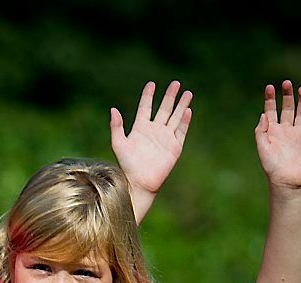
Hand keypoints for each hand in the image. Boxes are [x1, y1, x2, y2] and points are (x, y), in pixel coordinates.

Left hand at [111, 81, 192, 196]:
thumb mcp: (118, 143)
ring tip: (187, 92)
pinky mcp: (174, 147)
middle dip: (169, 96)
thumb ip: (116, 126)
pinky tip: (188, 110)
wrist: (139, 182)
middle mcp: (154, 131)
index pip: (145, 107)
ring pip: (175, 117)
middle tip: (175, 83)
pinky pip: (181, 131)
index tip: (152, 84)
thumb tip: (113, 109)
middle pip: (164, 109)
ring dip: (181, 105)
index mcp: (139, 128)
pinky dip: (185, 121)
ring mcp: (165, 138)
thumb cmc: (126, 164)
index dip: (148, 96)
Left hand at [255, 80, 300, 189]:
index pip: (270, 111)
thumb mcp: (262, 148)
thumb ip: (261, 131)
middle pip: (286, 108)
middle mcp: (284, 130)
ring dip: (300, 100)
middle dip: (286, 95)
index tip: (269, 87)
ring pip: (299, 112)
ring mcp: (297, 133)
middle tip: (286, 82)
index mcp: (271, 132)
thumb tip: (263, 115)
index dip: (269, 99)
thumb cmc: (272, 167)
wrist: (288, 180)